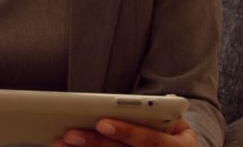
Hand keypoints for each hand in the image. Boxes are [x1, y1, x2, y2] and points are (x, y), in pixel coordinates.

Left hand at [54, 118, 198, 146]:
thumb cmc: (171, 131)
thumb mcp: (174, 121)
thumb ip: (162, 112)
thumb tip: (167, 100)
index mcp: (181, 146)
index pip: (151, 141)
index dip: (127, 132)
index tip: (102, 123)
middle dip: (96, 143)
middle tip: (70, 133)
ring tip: (61, 143)